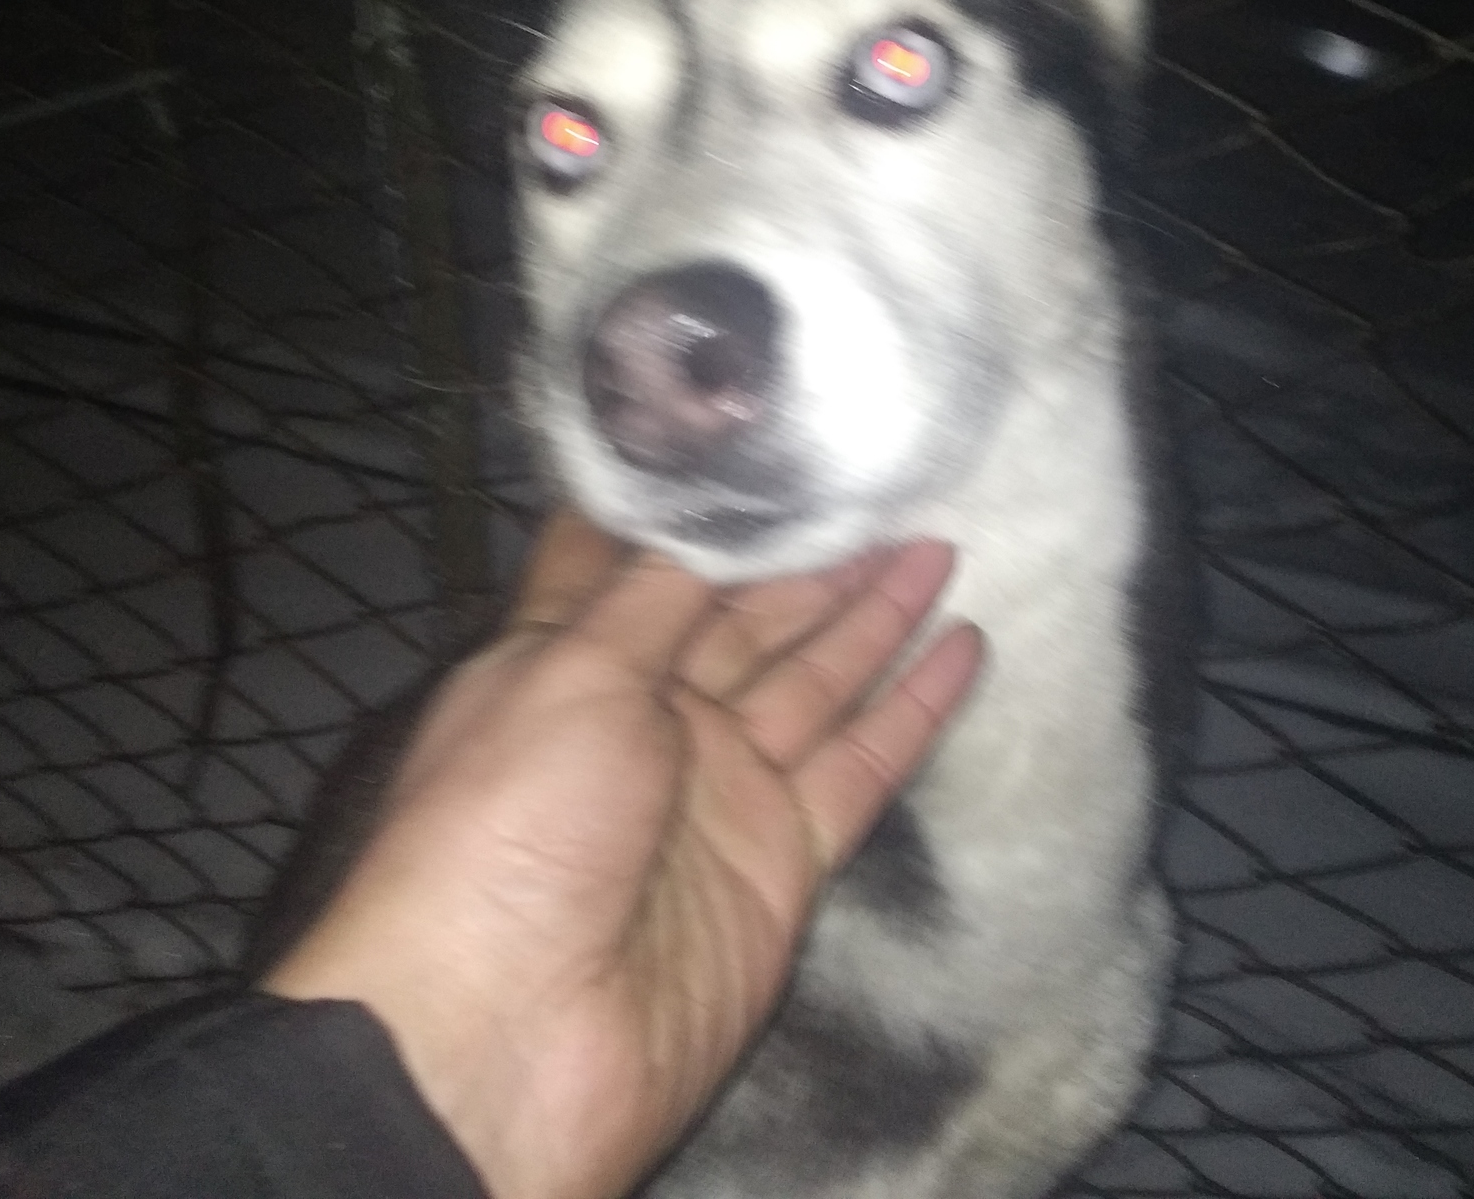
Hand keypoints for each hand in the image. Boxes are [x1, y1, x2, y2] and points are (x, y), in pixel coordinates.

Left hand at [264, 510, 981, 1198]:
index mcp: (562, 659)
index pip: (633, 562)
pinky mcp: (781, 858)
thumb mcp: (568, 673)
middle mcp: (641, 714)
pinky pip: (859, 767)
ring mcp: (716, 788)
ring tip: (941, 542)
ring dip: (872, 613)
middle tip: (888, 482)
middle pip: (740, 613)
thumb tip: (700, 509)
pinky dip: (912, 710)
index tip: (764, 439)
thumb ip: (652, 594)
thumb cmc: (509, 823)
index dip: (696, 506)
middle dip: (808, 552)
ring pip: (812, 678)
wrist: (514, 1033)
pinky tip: (964, 648)